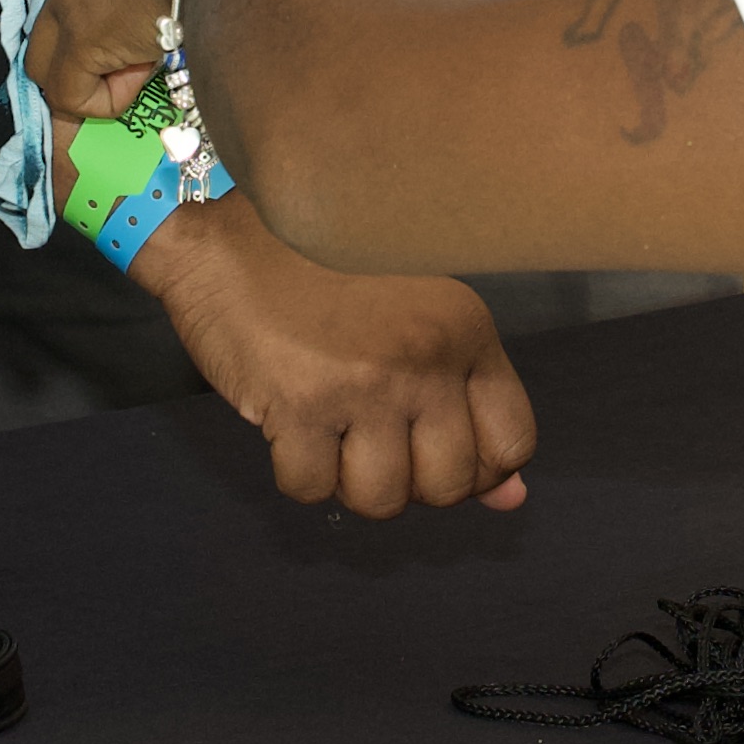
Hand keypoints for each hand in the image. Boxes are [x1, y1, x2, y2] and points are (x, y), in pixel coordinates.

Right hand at [127, 191, 536, 514]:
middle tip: (376, 441)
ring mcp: (363, 385)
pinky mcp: (299, 405)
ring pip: (383, 500)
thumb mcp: (418, 323)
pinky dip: (299, 473)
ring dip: (354, 484)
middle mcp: (425, 359)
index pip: (513, 442)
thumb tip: (512, 500)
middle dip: (412, 482)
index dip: (477, 470)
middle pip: (449, 485)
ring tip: (336, 437)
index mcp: (466, 330)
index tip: (436, 453)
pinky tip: (293, 427)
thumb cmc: (328, 281)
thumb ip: (469, 407)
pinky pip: (312, 490)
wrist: (231, 243)